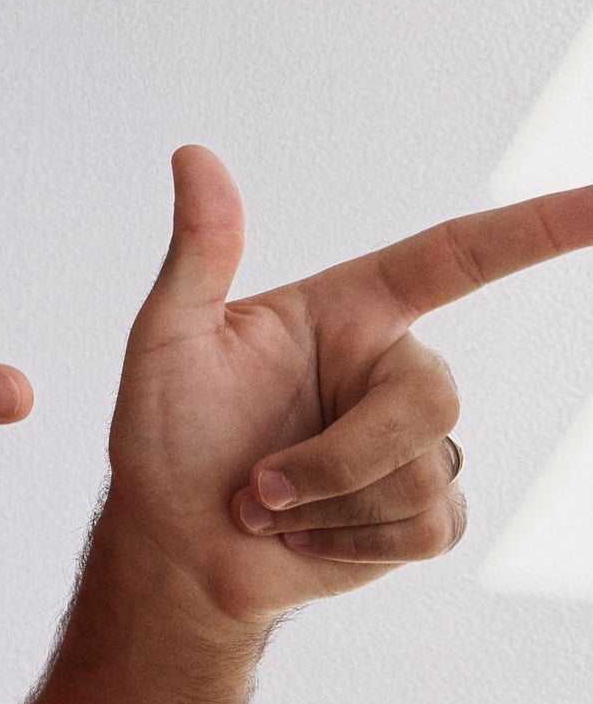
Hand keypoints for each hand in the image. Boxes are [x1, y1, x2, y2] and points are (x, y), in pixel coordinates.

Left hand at [104, 145, 592, 626]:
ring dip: (328, 502)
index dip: (541, 227)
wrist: (172, 548)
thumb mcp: (167, 339)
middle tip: (257, 482)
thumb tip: (194, 155)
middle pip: (435, 397)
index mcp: (349, 312)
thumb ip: (198, 252)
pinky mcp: (421, 516)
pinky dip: (350, 542)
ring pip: (424, 470)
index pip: (459, 256)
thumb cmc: (163, 439)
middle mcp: (390, 371)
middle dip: (339, 455)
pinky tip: (303, 538)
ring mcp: (411, 445)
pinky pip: (429, 526)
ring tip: (267, 505)